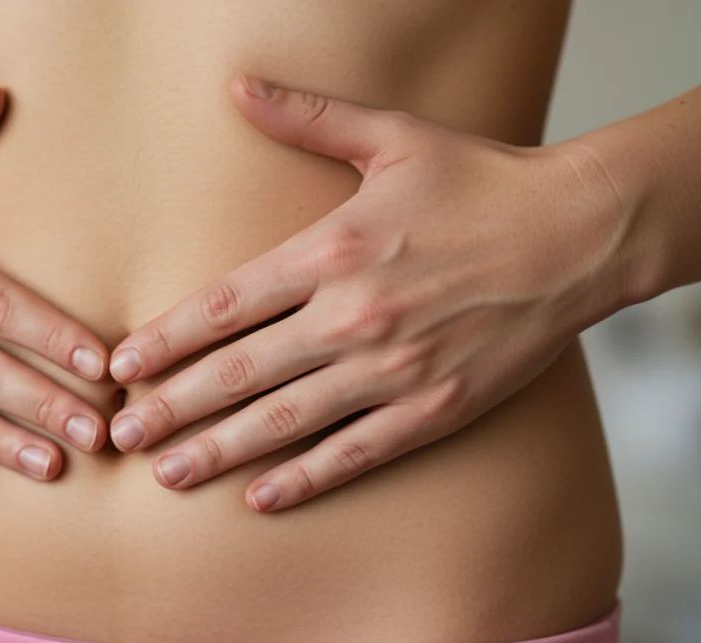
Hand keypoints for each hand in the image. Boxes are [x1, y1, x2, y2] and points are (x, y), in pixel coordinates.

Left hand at [107, 75, 631, 511]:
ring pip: (285, 420)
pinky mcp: (434, 408)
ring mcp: (393, 369)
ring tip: (166, 474)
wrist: (581, 233)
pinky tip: (260, 498)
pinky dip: (306, 478)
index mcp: (332, 251)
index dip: (166, 339)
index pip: (225, 305)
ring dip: (219, 450)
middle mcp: (353, 315)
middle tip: (119, 434)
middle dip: (172, 406)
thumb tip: (238, 87)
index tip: (120, 365)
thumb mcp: (392, 137)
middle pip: (239, 371)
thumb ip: (307, 119)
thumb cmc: (482, 182)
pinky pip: (356, 451)